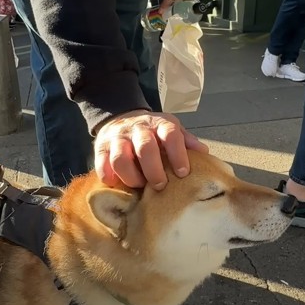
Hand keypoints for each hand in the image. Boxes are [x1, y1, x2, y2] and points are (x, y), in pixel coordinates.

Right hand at [94, 110, 208, 190]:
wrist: (122, 118)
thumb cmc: (152, 131)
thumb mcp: (170, 129)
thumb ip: (185, 140)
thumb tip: (204, 153)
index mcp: (159, 124)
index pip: (170, 135)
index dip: (177, 154)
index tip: (183, 173)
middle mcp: (138, 128)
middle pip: (145, 148)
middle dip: (154, 170)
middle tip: (161, 186)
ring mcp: (118, 137)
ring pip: (120, 158)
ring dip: (131, 176)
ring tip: (139, 187)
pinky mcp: (101, 147)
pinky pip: (102, 163)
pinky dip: (109, 177)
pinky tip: (117, 184)